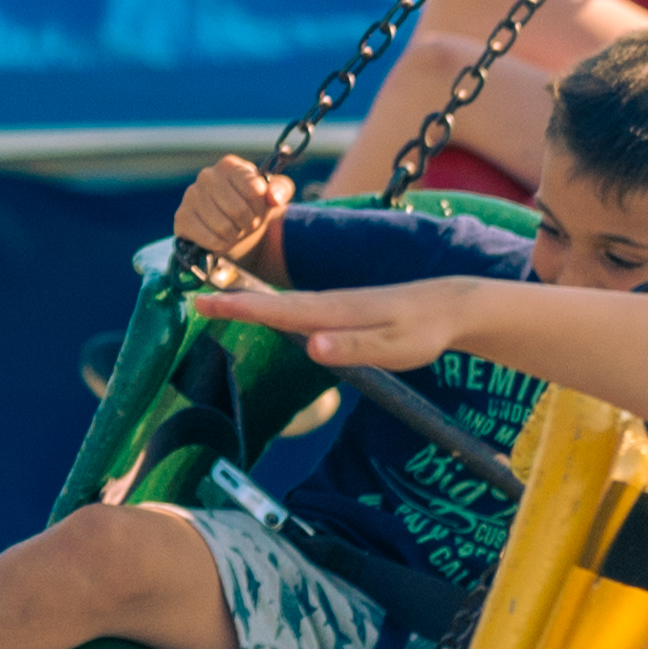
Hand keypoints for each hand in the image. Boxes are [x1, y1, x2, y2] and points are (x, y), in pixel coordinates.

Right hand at [171, 154, 286, 275]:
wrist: (233, 228)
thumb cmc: (253, 207)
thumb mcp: (273, 195)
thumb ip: (281, 189)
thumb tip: (273, 198)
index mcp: (230, 165)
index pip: (254, 189)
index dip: (260, 206)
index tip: (258, 208)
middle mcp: (207, 176)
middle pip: (238, 210)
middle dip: (248, 223)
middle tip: (246, 223)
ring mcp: (191, 195)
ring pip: (223, 226)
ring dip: (234, 235)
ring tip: (234, 231)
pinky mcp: (182, 217)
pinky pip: (208, 238)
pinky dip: (219, 245)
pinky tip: (220, 239)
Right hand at [194, 274, 487, 374]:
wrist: (451, 306)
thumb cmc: (423, 330)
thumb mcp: (393, 346)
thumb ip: (352, 346)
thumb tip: (310, 346)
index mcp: (335, 312)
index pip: (279, 310)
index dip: (242, 307)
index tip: (206, 302)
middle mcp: (330, 303)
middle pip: (274, 303)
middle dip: (235, 301)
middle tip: (196, 302)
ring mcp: (336, 304)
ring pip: (285, 302)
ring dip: (251, 302)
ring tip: (219, 302)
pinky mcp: (343, 310)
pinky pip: (300, 306)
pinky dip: (274, 305)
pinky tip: (267, 311)